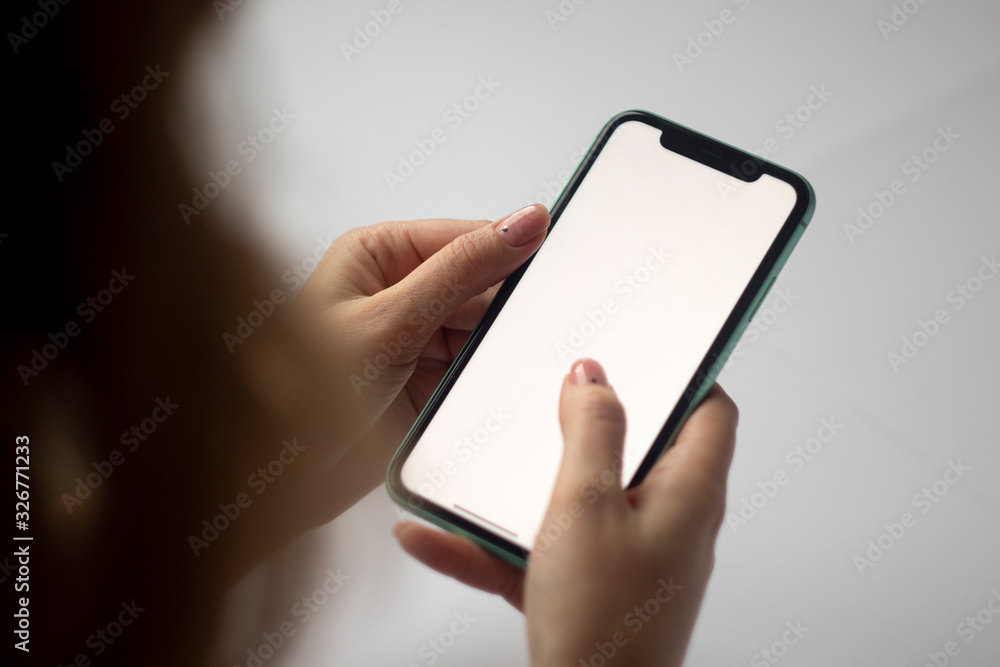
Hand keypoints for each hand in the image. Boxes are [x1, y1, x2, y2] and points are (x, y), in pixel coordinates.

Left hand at [291, 204, 549, 523]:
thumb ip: (461, 271)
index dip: (510, 249)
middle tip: (537, 326)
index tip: (557, 260)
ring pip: (482, 333)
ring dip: (495, 351)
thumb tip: (521, 223)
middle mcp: (398, 293)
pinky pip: (476, 373)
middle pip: (479, 287)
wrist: (279, 476)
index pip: (465, 238)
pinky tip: (494, 390)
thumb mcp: (389, 320)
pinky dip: (488, 383)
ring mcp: (415, 341)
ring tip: (500, 366)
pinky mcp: (428, 384)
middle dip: (503, 311)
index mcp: (379, 255)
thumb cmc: (299, 389)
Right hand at [394, 359, 737, 666]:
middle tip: (551, 395)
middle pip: (638, 449)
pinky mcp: (593, 588)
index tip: (644, 345)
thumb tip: (595, 376)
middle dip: (589, 423)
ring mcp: (630, 557)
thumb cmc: (603, 623)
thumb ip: (592, 431)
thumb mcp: (585, 506)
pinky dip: (497, 541)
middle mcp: (668, 522)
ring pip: (579, 500)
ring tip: (483, 465)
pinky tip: (436, 536)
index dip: (683, 370)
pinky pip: (543, 549)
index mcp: (686, 492)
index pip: (710, 409)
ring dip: (527, 484)